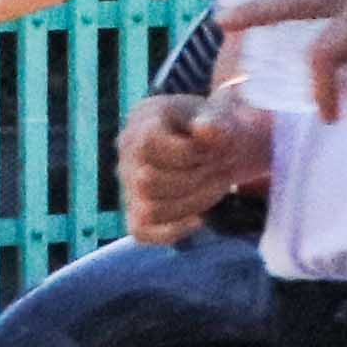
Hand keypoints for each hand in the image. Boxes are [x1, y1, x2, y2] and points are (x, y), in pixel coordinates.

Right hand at [119, 91, 272, 244]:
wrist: (204, 142)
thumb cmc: (208, 125)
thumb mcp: (218, 114)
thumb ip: (216, 121)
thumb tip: (207, 130)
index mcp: (142, 123)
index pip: (148, 144)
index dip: (186, 152)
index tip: (209, 148)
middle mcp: (127, 155)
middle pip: (147, 181)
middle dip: (194, 178)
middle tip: (220, 168)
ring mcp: (128, 186)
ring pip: (149, 209)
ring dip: (191, 203)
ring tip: (216, 187)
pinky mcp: (136, 212)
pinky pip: (141, 232)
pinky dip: (173, 231)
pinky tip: (199, 219)